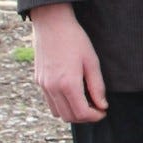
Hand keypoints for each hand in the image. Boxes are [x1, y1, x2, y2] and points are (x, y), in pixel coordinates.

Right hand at [30, 2, 106, 123]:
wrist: (51, 25)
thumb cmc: (76, 41)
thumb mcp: (92, 62)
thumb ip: (97, 86)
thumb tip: (102, 106)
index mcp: (68, 84)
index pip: (82, 113)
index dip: (95, 116)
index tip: (104, 111)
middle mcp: (52, 88)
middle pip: (69, 117)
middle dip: (85, 117)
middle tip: (97, 109)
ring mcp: (43, 85)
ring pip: (58, 112)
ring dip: (72, 113)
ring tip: (86, 102)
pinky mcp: (39, 81)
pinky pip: (50, 102)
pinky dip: (62, 105)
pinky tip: (73, 95)